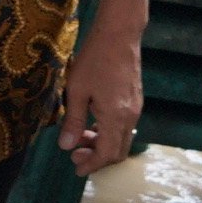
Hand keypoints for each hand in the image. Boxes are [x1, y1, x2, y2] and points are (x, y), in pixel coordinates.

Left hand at [57, 32, 142, 177]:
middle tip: (75, 153)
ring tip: (80, 135)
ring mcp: (135, 108)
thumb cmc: (95, 59)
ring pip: (121, 139)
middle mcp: (130, 116)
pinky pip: (124, 126)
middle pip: (117, 151)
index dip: (92, 164)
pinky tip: (93, 121)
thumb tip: (66, 146)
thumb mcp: (76, 90)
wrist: (119, 34)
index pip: (106, 154)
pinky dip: (109, 131)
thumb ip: (73, 120)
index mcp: (115, 117)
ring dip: (102, 143)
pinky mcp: (135, 99)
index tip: (77, 169)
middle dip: (97, 157)